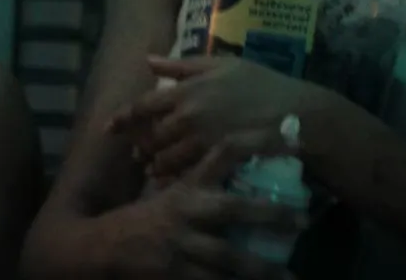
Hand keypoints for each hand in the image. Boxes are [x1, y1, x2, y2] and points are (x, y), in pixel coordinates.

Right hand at [90, 130, 305, 279]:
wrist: (101, 248)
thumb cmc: (143, 218)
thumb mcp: (168, 192)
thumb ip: (199, 177)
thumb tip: (236, 155)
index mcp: (186, 187)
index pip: (220, 156)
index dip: (251, 145)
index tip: (287, 140)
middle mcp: (185, 213)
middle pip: (231, 209)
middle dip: (268, 214)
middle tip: (304, 220)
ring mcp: (180, 247)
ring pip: (228, 259)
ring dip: (261, 269)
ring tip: (292, 277)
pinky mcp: (175, 276)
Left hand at [108, 56, 321, 182]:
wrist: (294, 112)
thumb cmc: (259, 82)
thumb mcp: (221, 64)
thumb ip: (181, 66)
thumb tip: (148, 60)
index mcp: (186, 91)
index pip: (143, 106)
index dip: (123, 118)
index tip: (109, 128)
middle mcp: (189, 116)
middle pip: (150, 137)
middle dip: (140, 145)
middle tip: (135, 152)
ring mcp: (202, 140)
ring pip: (165, 158)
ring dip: (154, 164)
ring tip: (151, 168)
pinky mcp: (215, 160)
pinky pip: (186, 173)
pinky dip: (174, 177)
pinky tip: (172, 179)